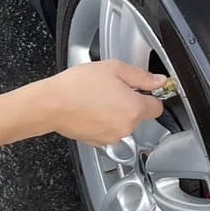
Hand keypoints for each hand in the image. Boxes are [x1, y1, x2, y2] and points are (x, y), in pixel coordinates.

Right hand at [38, 61, 165, 144]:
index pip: (157, 106)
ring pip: (123, 123)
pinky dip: (103, 121)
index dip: (150, 95)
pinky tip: (90, 109)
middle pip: (139, 115)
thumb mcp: (114, 68)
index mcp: (134, 109)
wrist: (51, 104)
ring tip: (97, 98)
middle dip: (129, 102)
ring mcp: (112, 137)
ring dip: (115, 112)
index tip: (142, 89)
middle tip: (112, 88)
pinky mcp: (98, 142)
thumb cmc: (77, 86)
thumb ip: (141, 76)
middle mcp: (126, 127)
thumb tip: (158, 81)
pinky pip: (108, 130)